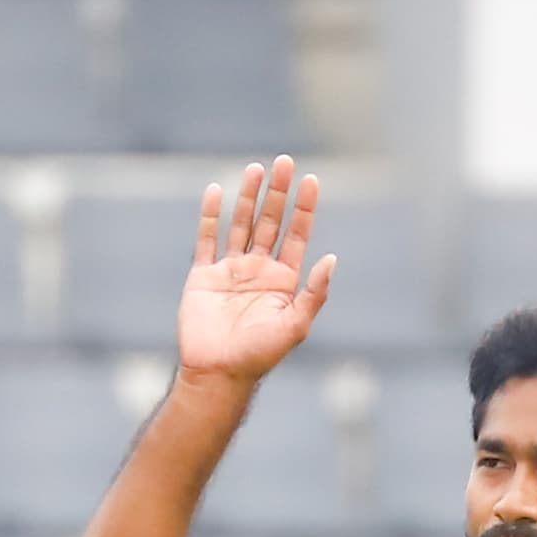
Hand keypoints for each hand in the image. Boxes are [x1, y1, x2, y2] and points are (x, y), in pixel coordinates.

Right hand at [177, 155, 334, 384]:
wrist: (218, 374)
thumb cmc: (260, 355)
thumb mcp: (296, 325)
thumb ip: (314, 292)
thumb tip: (332, 258)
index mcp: (284, 280)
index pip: (296, 234)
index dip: (304, 207)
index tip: (311, 180)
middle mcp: (258, 270)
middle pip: (270, 222)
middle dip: (278, 192)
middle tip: (285, 162)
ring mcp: (230, 270)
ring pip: (240, 224)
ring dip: (248, 196)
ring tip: (256, 168)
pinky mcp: (203, 276)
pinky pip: (207, 239)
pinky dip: (211, 215)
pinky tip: (217, 191)